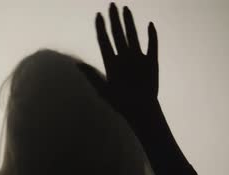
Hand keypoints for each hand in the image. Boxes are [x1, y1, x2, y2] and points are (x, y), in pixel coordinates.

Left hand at [78, 2, 158, 130]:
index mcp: (111, 63)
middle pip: (117, 34)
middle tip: (111, 4)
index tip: (98, 15)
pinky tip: (149, 25)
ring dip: (129, 23)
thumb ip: (91, 75)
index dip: (100, 28)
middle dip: (114, 20)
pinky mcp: (151, 62)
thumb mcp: (103, 89)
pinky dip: (151, 36)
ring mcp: (137, 59)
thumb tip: (76, 64)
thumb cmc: (120, 103)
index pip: (104, 41)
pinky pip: (152, 46)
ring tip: (125, 9)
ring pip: (132, 36)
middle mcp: (123, 58)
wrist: (140, 111)